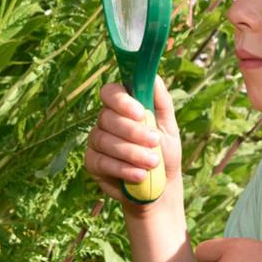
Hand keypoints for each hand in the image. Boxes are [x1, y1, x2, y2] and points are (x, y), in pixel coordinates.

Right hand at [84, 75, 182, 212]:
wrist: (162, 186)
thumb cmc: (165, 150)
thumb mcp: (168, 125)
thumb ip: (161, 100)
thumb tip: (153, 76)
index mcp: (122, 106)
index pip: (110, 92)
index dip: (121, 101)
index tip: (139, 113)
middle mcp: (105, 121)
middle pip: (108, 118)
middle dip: (133, 131)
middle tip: (155, 142)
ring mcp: (96, 142)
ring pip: (105, 141)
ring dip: (132, 152)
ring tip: (153, 162)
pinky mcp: (92, 163)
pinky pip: (102, 162)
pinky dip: (122, 169)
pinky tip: (139, 175)